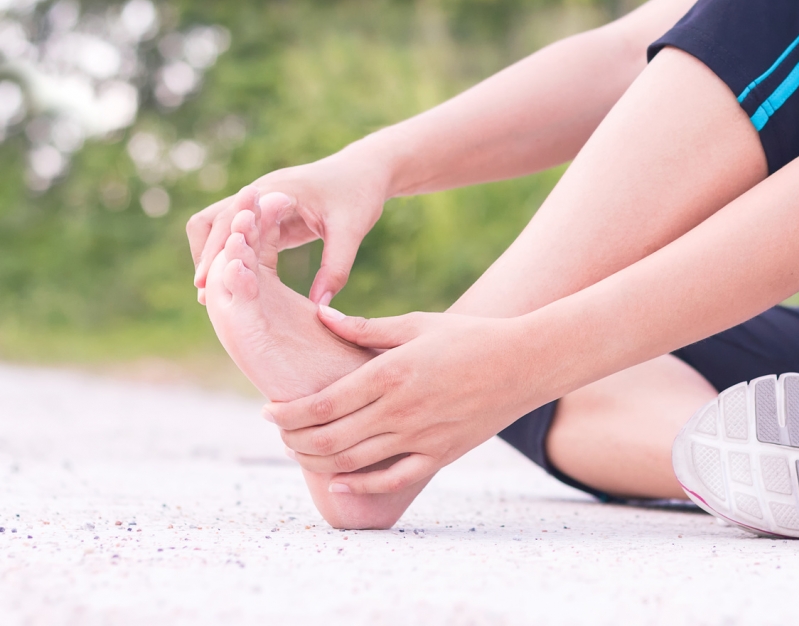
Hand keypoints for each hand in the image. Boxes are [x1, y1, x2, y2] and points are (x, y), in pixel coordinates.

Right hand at [187, 146, 389, 304]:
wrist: (366, 170)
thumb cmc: (360, 195)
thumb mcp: (352, 231)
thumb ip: (336, 269)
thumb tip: (320, 308)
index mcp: (277, 191)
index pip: (229, 218)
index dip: (216, 251)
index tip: (205, 284)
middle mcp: (261, 192)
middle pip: (209, 220)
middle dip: (205, 255)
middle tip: (206, 295)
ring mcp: (261, 202)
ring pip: (218, 226)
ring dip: (214, 255)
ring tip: (213, 293)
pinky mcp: (268, 215)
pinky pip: (238, 233)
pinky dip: (231, 255)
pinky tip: (235, 283)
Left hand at [264, 308, 544, 494]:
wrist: (525, 363)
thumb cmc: (470, 337)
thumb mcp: (417, 324)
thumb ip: (366, 327)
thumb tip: (322, 315)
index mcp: (390, 374)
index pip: (322, 404)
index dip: (287, 413)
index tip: (268, 410)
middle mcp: (400, 410)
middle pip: (328, 439)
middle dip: (293, 439)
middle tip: (279, 431)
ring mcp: (420, 437)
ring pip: (352, 462)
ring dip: (316, 461)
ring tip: (299, 451)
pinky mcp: (439, 455)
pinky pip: (391, 480)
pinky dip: (359, 486)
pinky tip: (337, 482)